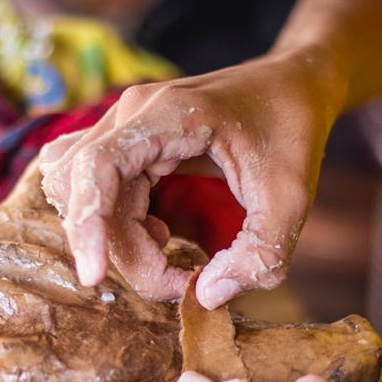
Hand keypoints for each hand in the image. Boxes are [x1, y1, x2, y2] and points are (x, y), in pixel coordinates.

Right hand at [39, 48, 341, 307]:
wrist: (296, 84)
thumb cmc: (293, 131)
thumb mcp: (292, 199)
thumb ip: (260, 254)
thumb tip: (207, 296)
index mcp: (169, 113)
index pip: (96, 166)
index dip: (87, 224)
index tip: (94, 276)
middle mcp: (133, 114)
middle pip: (87, 191)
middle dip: (121, 250)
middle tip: (179, 282)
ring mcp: (126, 126)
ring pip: (85, 195)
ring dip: (117, 240)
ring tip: (171, 252)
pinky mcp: (129, 144)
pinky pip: (98, 191)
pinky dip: (118, 225)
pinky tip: (160, 233)